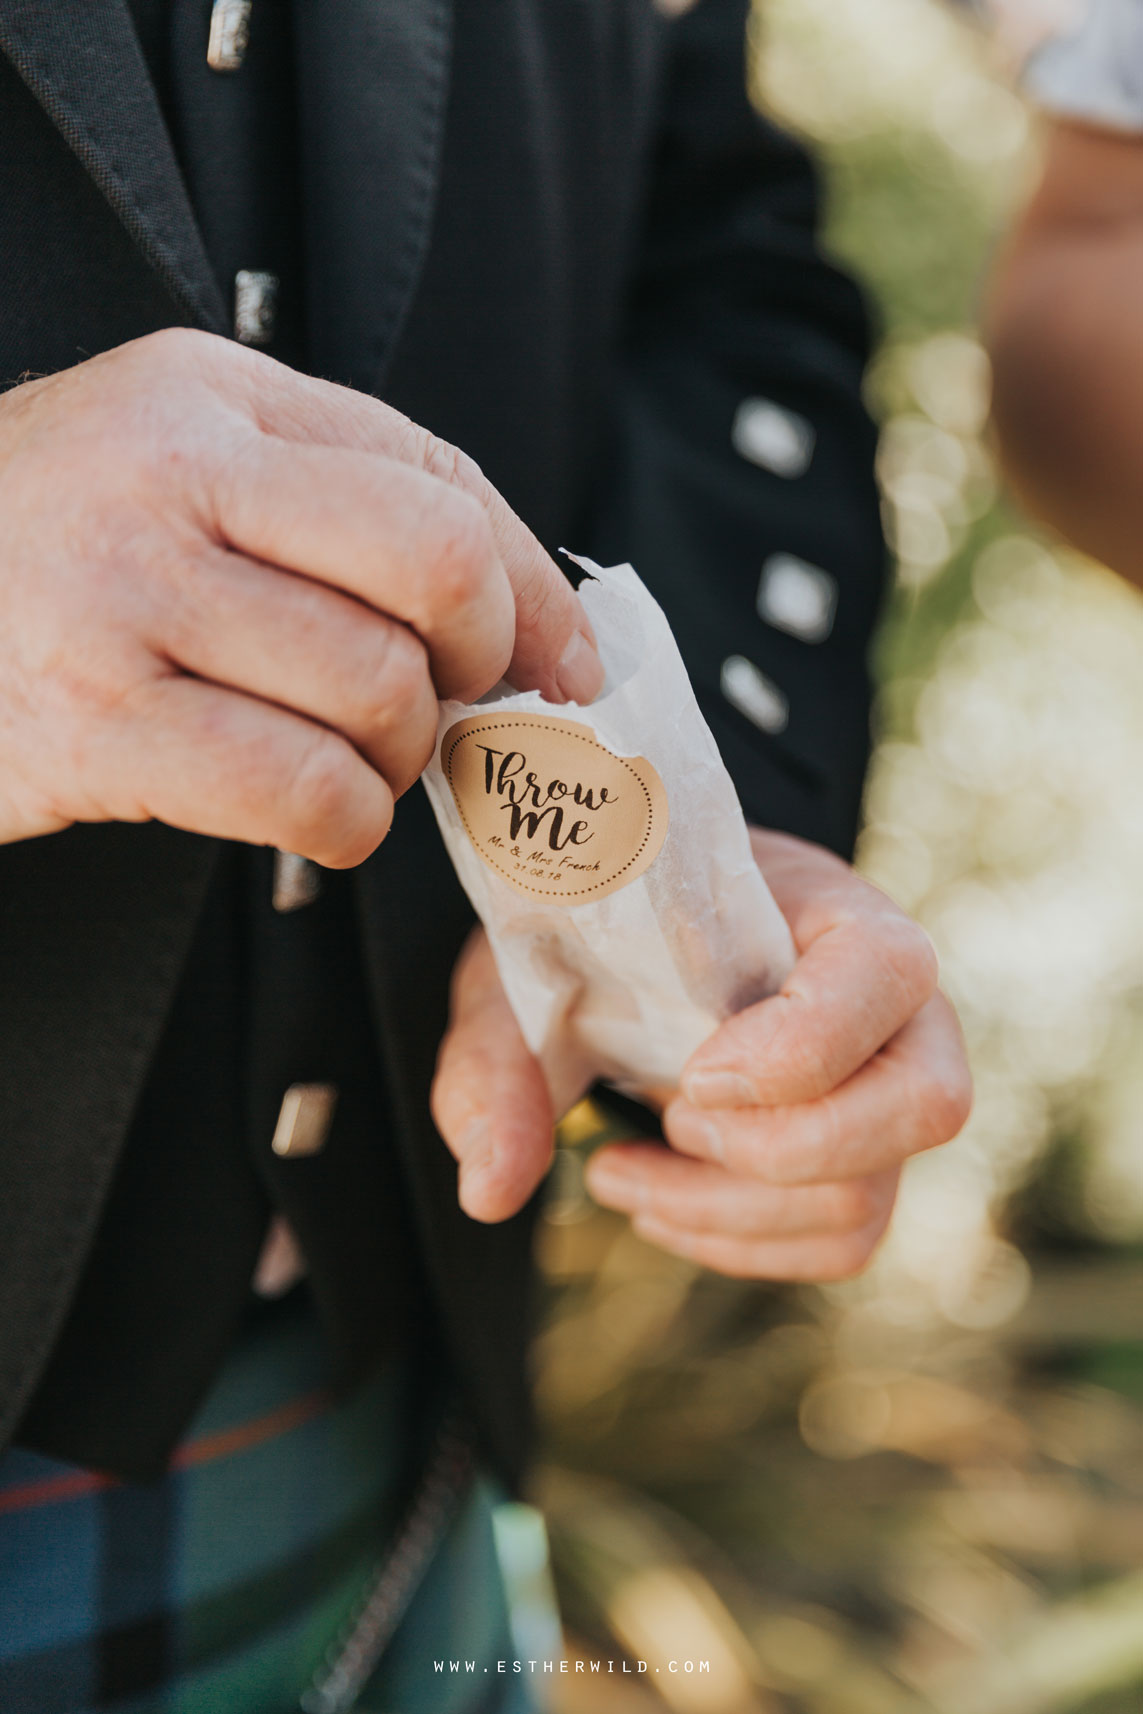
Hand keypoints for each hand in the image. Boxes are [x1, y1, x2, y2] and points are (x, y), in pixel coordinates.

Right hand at [0, 329, 601, 861]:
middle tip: (435, 712)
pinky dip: (341, 823)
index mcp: (209, 395)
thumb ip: (330, 510)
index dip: (529, 587)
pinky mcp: (95, 722)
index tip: (560, 664)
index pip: (437, 477)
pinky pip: (302, 789)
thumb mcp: (173, 477)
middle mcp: (171, 469)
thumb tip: (528, 625)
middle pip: (435, 569)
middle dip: (473, 668)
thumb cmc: (36, 560)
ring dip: (393, 762)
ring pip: (378, 691)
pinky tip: (312, 816)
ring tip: (344, 765)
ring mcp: (125, 591)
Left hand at [432, 831, 970, 1281]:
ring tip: (616, 1172)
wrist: (636, 931)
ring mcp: (891, 1092)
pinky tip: (658, 1200)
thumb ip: (500, 1059)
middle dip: (778, 1148)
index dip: (797, 1045)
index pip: (887, 973)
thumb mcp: (533, 968)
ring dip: (724, 1212)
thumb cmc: (600, 933)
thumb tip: (490, 1192)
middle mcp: (897, 1007)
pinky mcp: (865, 1160)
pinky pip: (838, 1243)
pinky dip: (736, 1245)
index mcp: (836, 913)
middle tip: (675, 1117)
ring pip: (866, 1198)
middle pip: (926, 1106)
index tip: (688, 1069)